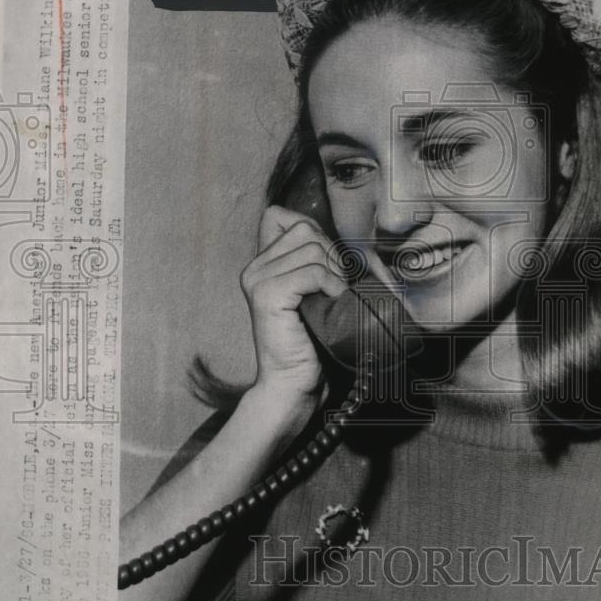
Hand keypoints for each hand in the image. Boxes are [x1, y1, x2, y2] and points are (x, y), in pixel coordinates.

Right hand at [240, 205, 346, 400]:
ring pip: (311, 247)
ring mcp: (257, 280)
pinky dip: (330, 285)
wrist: (294, 385)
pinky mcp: (267, 295)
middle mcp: (254, 268)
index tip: (327, 263)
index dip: (312, 230)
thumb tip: (346, 240)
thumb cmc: (312, 343)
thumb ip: (315, 263)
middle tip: (336, 288)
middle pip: (305, 228)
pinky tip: (330, 304)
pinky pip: (312, 270)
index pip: (280, 215)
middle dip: (332, 253)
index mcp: (261, 264)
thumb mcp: (313, 294)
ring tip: (333, 299)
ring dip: (334, 272)